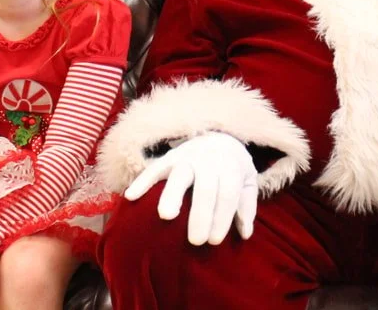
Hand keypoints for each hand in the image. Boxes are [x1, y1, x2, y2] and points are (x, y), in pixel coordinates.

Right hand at [124, 132, 257, 245]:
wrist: (220, 136)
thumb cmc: (233, 167)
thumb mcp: (247, 180)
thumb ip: (246, 205)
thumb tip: (244, 233)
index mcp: (230, 166)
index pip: (227, 194)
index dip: (221, 217)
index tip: (214, 241)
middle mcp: (208, 160)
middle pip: (204, 187)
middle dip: (200, 215)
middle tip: (196, 241)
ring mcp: (186, 157)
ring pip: (179, 175)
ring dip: (172, 194)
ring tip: (166, 216)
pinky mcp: (168, 158)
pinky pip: (154, 168)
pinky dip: (142, 181)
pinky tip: (131, 196)